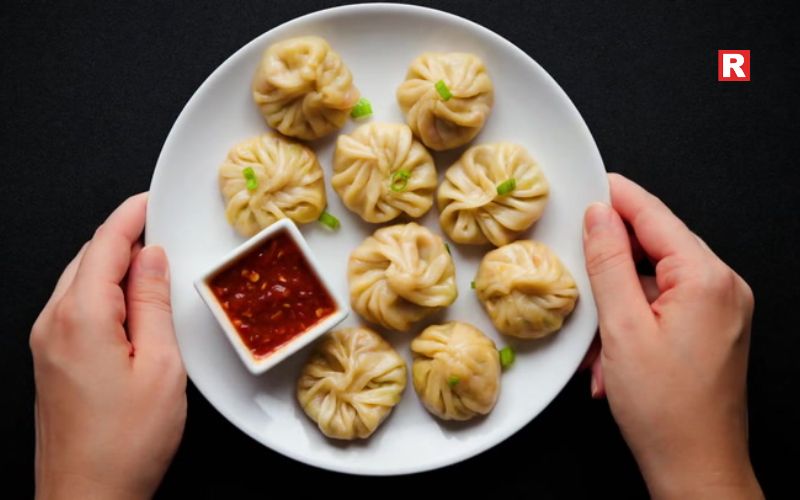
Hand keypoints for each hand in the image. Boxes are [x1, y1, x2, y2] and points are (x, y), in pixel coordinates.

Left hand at [30, 194, 185, 499]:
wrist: (88, 496)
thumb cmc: (126, 441)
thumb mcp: (161, 365)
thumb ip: (153, 303)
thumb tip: (152, 258)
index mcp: (81, 318)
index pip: (104, 245)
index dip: (130, 216)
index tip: (150, 200)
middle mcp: (53, 324)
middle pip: (87, 259)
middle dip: (123, 238)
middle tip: (161, 232)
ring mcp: (45, 344)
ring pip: (79, 282)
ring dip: (113, 266)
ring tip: (153, 269)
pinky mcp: (50, 361)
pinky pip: (74, 308)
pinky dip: (103, 293)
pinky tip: (130, 306)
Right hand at [581, 174, 761, 498]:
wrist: (696, 467)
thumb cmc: (665, 409)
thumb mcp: (622, 328)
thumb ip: (608, 263)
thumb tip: (599, 216)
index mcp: (707, 278)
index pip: (655, 215)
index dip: (617, 196)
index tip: (588, 182)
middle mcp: (724, 287)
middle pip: (656, 246)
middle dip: (611, 265)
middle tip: (578, 277)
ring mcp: (722, 310)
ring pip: (655, 280)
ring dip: (618, 306)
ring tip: (598, 346)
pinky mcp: (712, 330)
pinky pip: (664, 306)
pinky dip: (633, 323)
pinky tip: (613, 358)